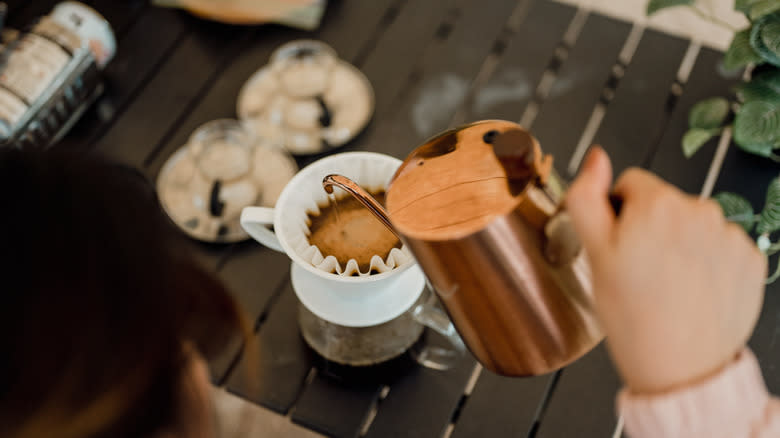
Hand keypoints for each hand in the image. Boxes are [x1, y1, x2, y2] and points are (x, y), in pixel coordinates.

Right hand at [566, 147, 766, 393]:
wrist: (681, 370)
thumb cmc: (632, 316)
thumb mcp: (594, 254)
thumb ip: (586, 197)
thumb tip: (596, 157)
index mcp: (658, 204)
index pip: (630, 184)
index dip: (617, 215)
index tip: (618, 248)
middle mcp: (701, 210)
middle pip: (663, 203)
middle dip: (649, 228)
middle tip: (639, 271)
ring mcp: (730, 235)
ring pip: (692, 225)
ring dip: (678, 244)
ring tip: (666, 284)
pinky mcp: (750, 259)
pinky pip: (719, 246)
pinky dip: (706, 263)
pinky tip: (692, 290)